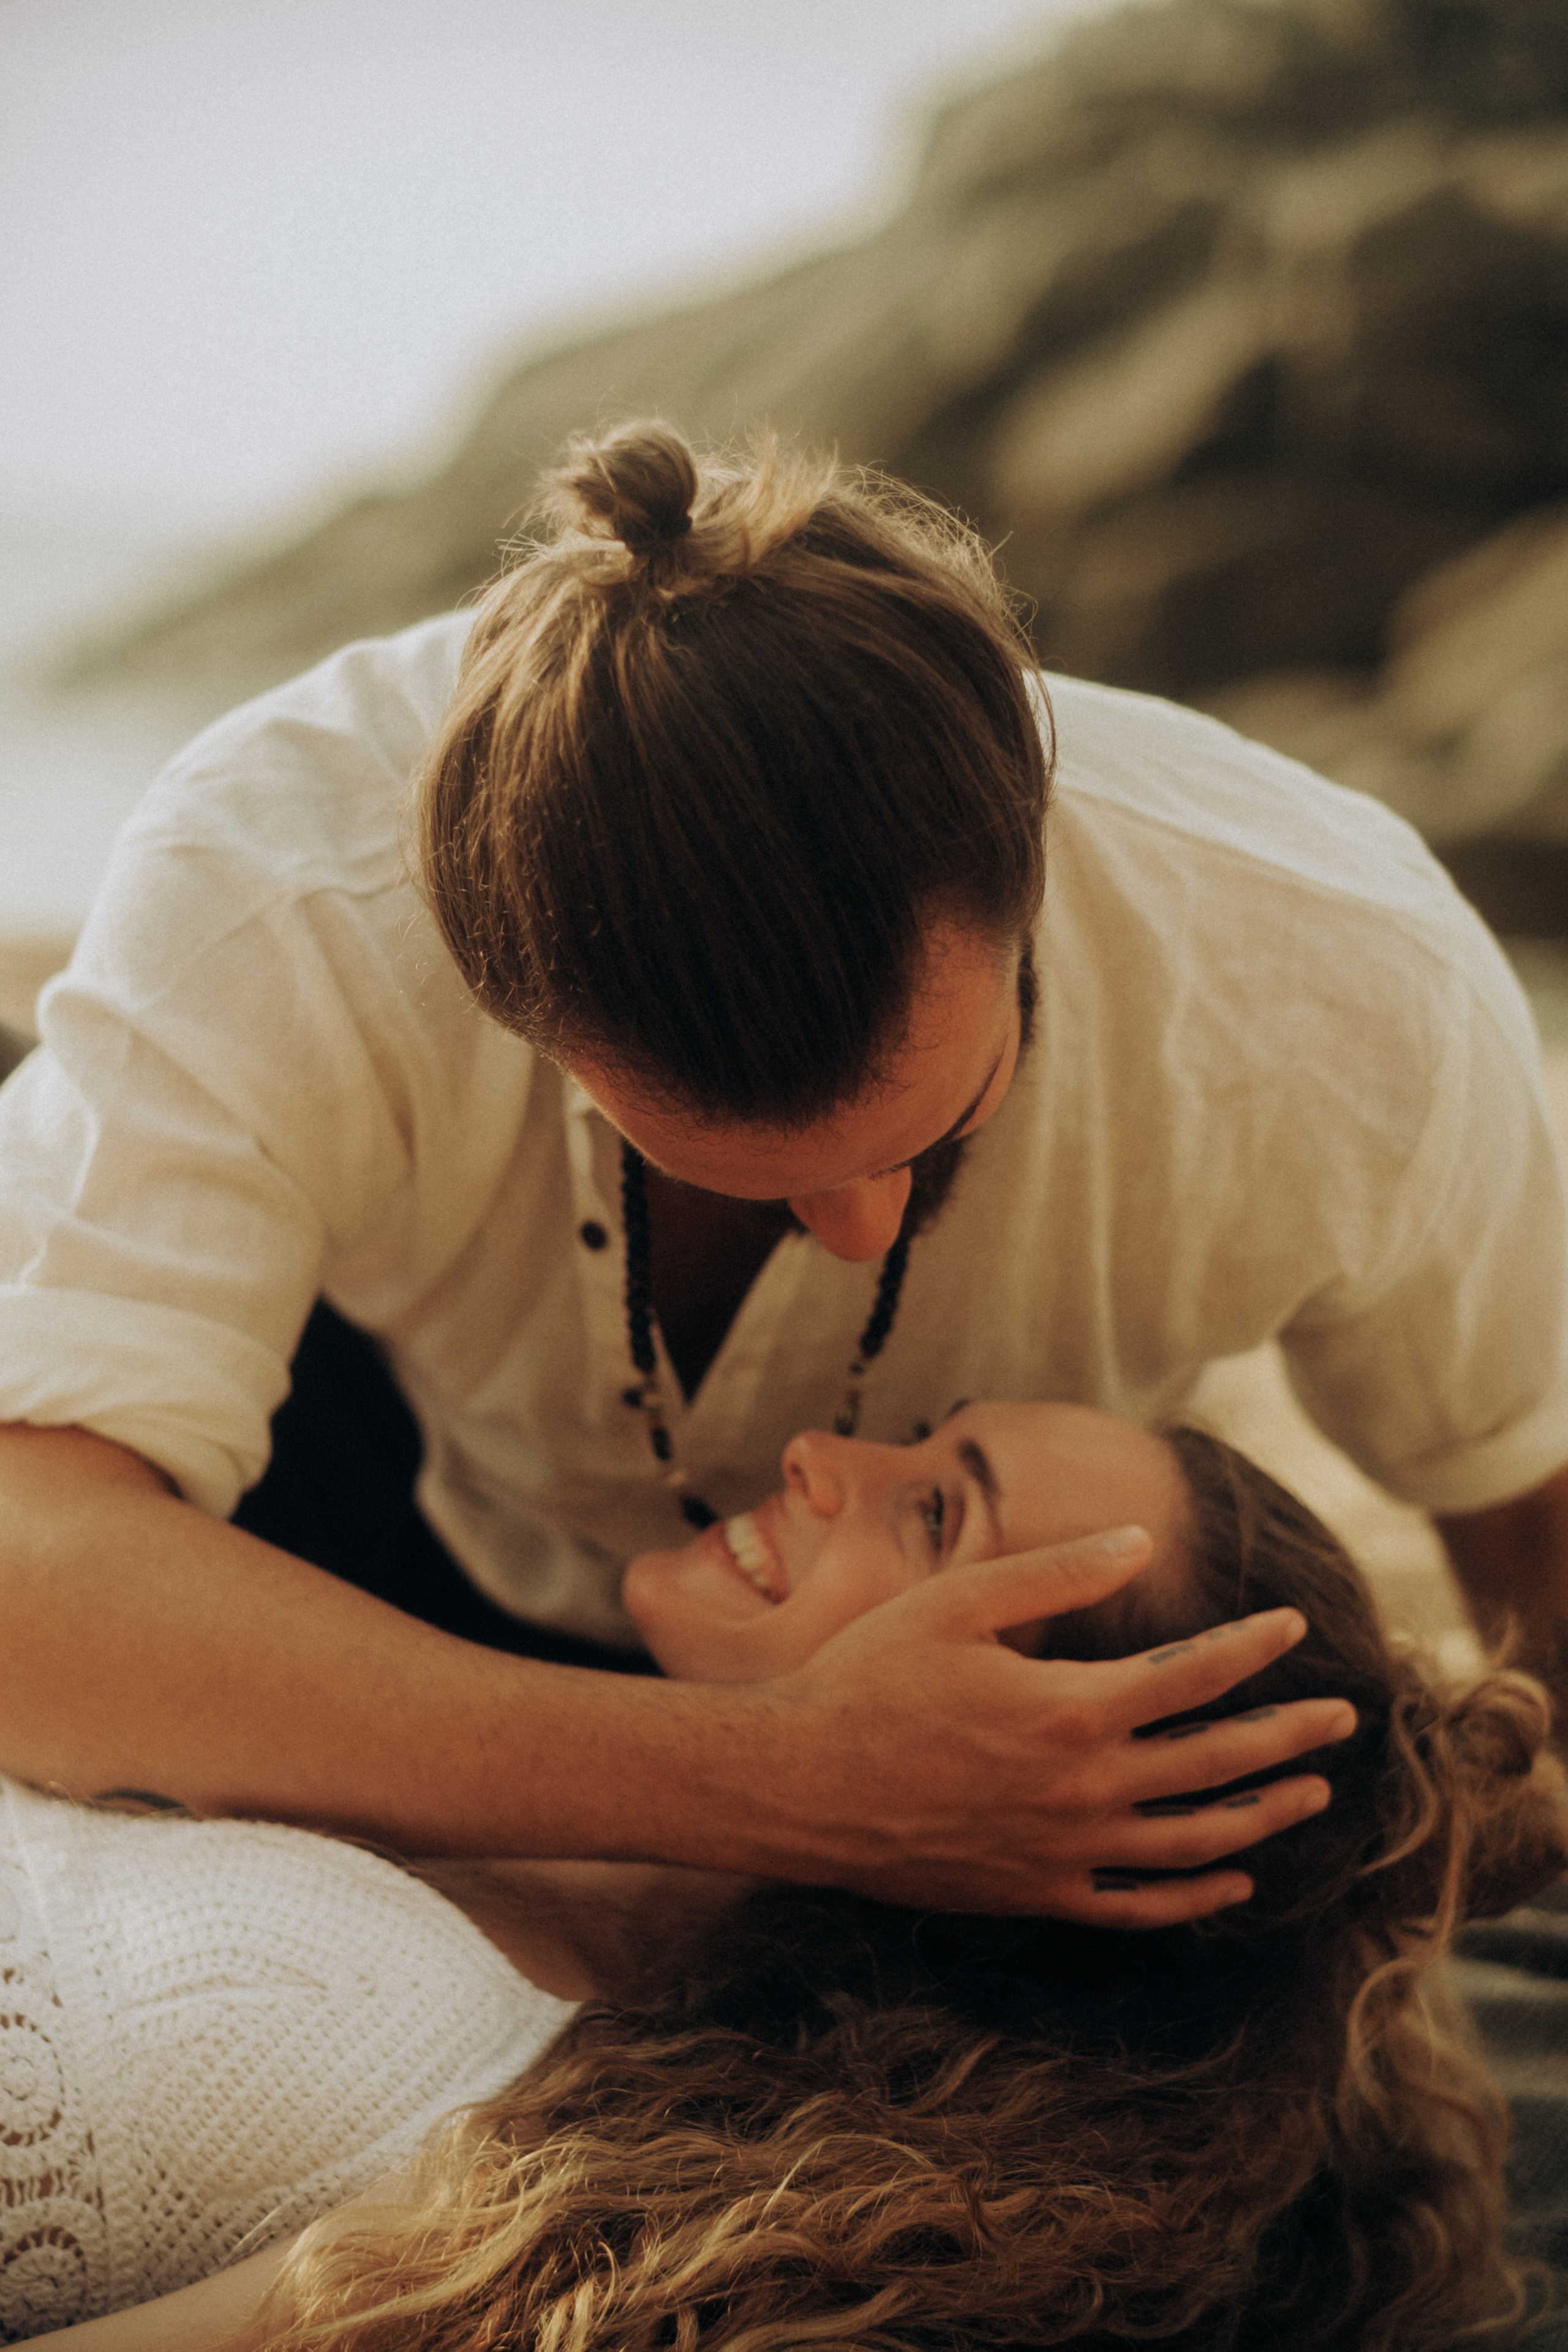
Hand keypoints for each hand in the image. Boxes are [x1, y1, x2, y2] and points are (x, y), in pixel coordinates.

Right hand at [757, 1528, 1352, 1920]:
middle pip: (1217, 1761)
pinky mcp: (1036, 1893)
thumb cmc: (868, 1678)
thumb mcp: (958, 1602)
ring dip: (1264, 1815)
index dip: (1251, 1649)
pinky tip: (1234, 1879)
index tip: (1293, 1627)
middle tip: (1345, 1716)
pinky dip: (1197, 1897)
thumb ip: (1057, 1574)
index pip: (1193, 1675)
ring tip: (1312, 1793)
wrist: (795, 1786)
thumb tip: (1139, 1543)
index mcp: (1070, 1707)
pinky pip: (1139, 1906)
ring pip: (1196, 1842)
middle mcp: (1083, 1786)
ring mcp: (1063, 1850)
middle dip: (1290, 1735)